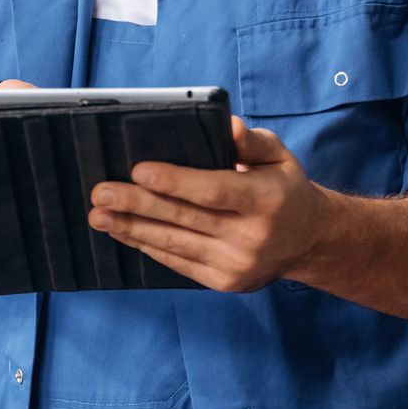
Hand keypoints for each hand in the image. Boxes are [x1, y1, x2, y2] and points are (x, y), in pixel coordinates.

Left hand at [87, 116, 328, 293]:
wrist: (308, 241)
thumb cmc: (284, 188)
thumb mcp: (279, 156)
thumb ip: (252, 141)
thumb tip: (228, 126)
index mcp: (266, 199)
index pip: (213, 190)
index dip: (174, 181)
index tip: (138, 170)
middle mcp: (252, 236)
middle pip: (185, 218)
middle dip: (138, 205)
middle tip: (101, 194)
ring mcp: (237, 264)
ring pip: (175, 244)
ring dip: (132, 229)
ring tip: (99, 216)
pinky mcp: (225, 282)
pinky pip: (179, 262)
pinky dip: (148, 247)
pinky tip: (125, 233)